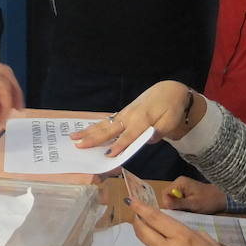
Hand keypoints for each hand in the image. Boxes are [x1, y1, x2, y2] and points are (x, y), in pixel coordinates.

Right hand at [70, 81, 205, 153]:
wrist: (169, 90)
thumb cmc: (172, 107)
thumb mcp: (172, 121)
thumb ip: (160, 132)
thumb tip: (148, 140)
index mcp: (142, 120)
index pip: (128, 136)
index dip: (119, 146)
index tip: (107, 155)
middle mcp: (130, 116)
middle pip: (110, 130)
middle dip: (94, 139)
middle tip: (79, 145)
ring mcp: (125, 114)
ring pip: (104, 124)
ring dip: (89, 131)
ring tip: (73, 137)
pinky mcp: (124, 113)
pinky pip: (107, 120)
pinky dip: (95, 125)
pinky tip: (86, 130)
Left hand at [129, 199, 245, 245]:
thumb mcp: (207, 240)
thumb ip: (187, 232)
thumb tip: (173, 230)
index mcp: (182, 238)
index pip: (155, 219)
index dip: (141, 208)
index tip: (131, 201)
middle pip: (143, 232)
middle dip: (137, 221)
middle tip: (137, 214)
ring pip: (149, 244)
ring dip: (149, 236)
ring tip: (158, 231)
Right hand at [162, 176, 226, 212]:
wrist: (222, 198)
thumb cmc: (209, 200)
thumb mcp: (193, 204)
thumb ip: (178, 203)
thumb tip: (165, 203)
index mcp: (180, 183)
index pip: (165, 194)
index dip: (168, 204)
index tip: (177, 211)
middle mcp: (179, 182)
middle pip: (168, 196)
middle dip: (173, 205)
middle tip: (183, 211)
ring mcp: (182, 186)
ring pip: (172, 199)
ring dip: (178, 206)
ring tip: (187, 210)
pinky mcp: (185, 191)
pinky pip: (178, 199)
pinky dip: (181, 205)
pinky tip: (189, 208)